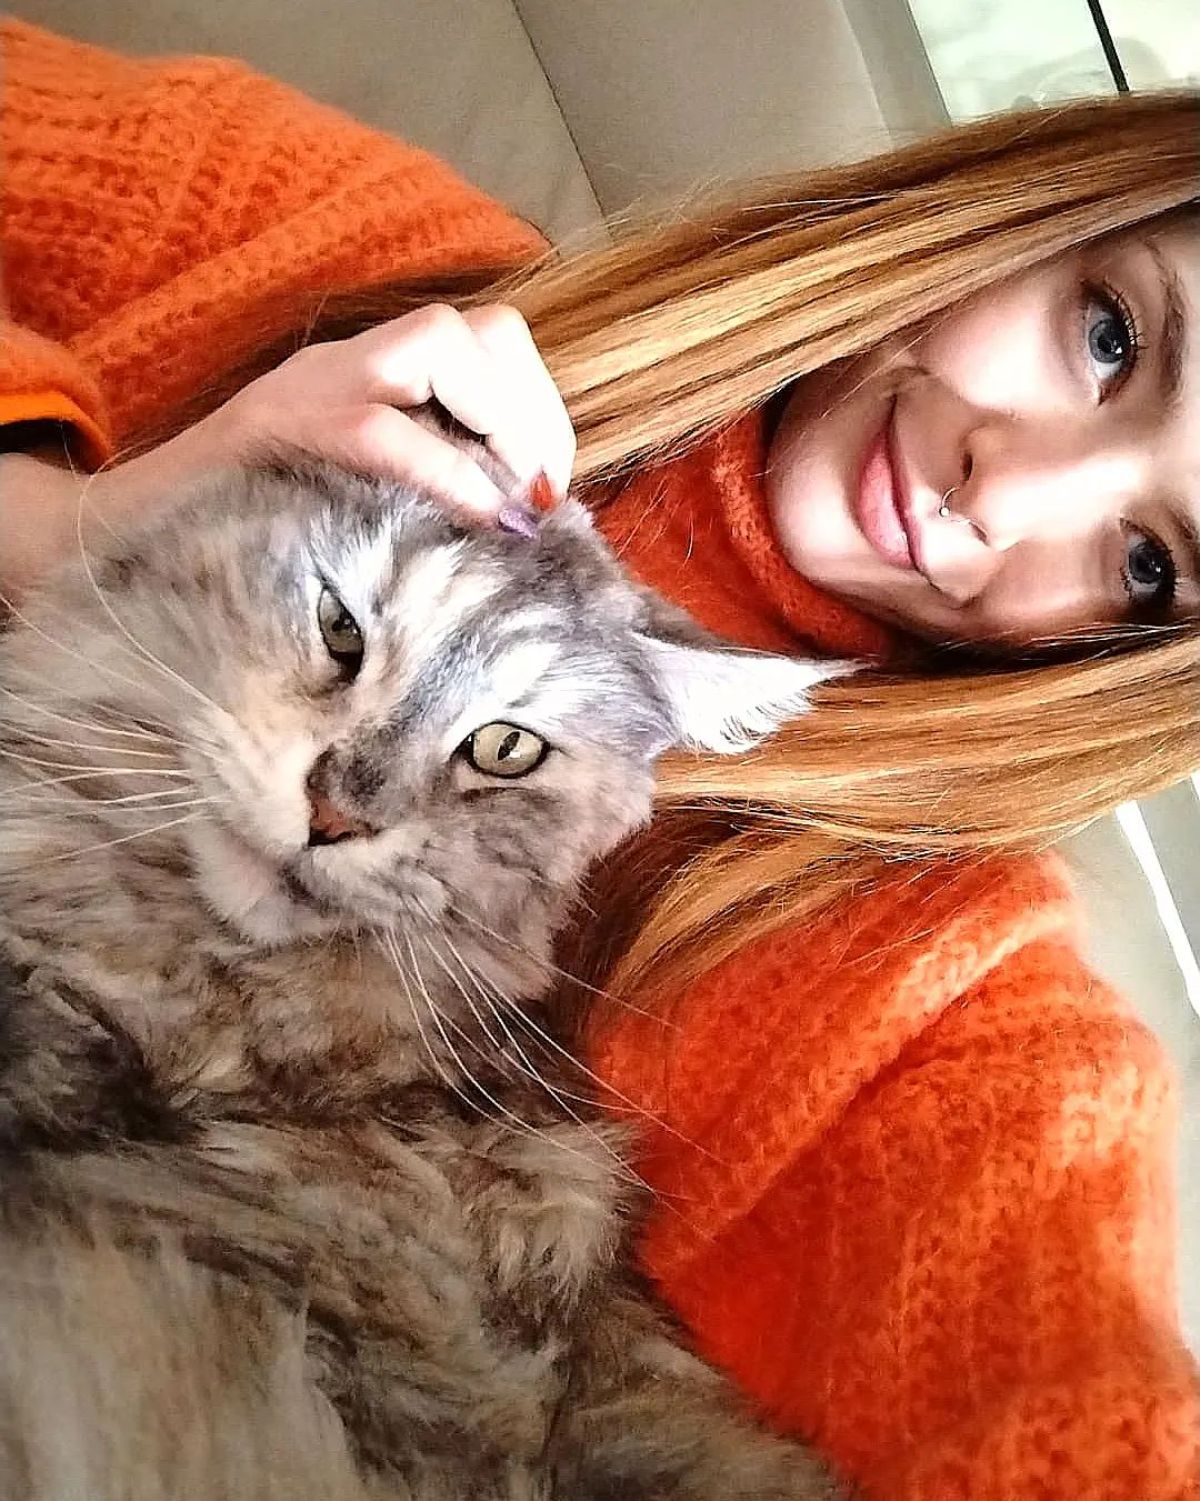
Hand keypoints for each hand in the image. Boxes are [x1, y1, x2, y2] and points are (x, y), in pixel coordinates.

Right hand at [0, 304, 575, 597]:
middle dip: (532, 414)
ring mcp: (306, 388)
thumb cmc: (254, 538)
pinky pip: (380, 429)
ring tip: (508, 505)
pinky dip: (446, 472)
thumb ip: (428, 496)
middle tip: (538, 500)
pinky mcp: (271, 430)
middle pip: (479, 329)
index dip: (538, 409)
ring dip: (499, 423)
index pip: (487, 342)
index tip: (547, 493)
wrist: (123, 541)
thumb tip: (522, 526)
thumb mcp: (357, 504)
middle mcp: (343, 366)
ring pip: (438, 343)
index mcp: (369, 379)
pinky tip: (478, 520)